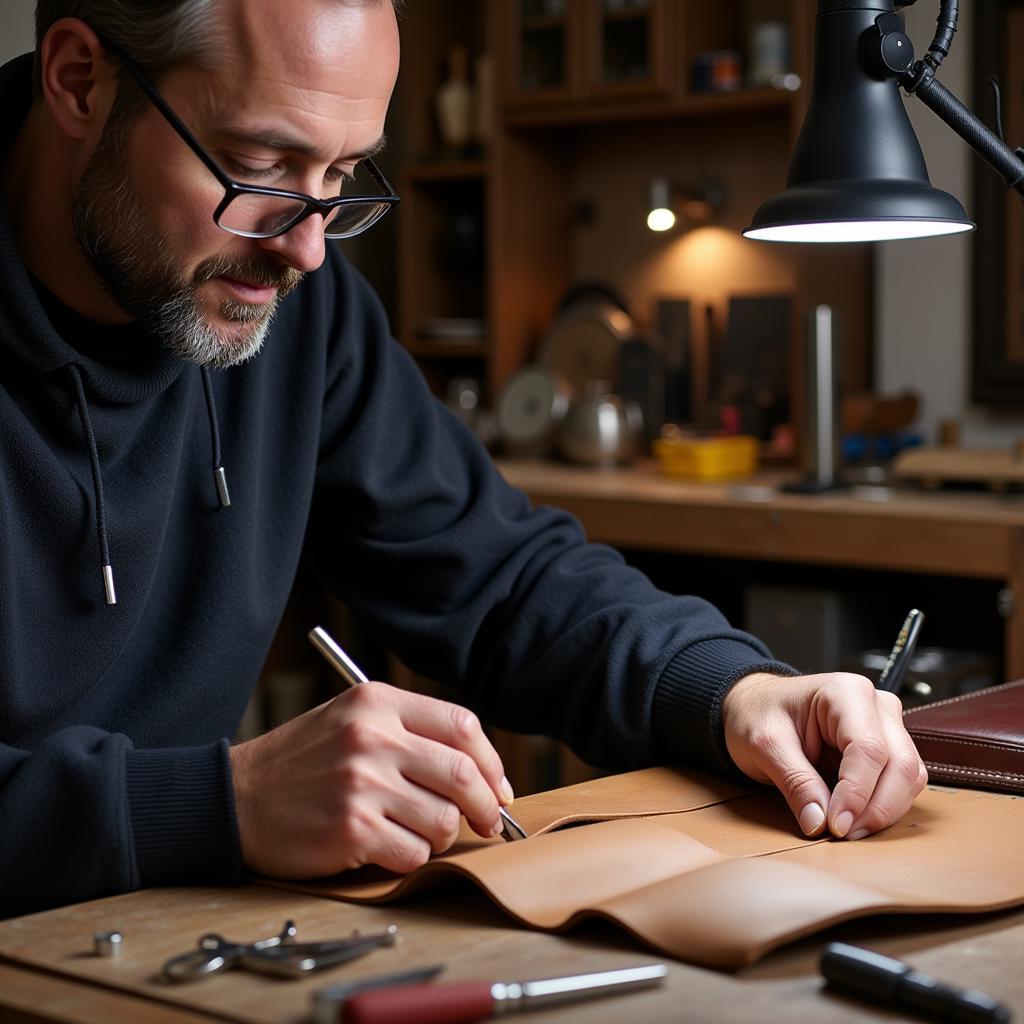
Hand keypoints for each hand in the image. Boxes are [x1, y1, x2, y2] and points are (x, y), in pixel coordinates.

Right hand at [229, 682, 511, 877]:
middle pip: (463, 774)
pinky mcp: (352, 829)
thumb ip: (411, 733)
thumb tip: (481, 772)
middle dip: (486, 806)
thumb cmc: (303, 762)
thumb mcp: (353, 720)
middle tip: (487, 823)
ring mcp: (362, 784)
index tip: (497, 787)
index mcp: (378, 702)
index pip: (462, 726)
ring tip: (417, 832)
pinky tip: (387, 848)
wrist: (236, 797)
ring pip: (444, 820)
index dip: (490, 761)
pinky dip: (411, 858)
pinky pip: (414, 854)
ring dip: (442, 836)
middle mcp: (373, 737)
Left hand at [721, 672, 926, 839]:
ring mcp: (887, 725)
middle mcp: (877, 705)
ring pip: (910, 776)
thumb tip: (819, 823)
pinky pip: (903, 782)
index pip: (868, 749)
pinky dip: (885, 806)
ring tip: (847, 830)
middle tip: (843, 834)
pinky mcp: (888, 747)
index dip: (857, 793)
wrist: (757, 706)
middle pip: (900, 764)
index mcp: (845, 692)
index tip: (837, 825)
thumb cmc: (759, 715)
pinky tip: (856, 820)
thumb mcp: (765, 745)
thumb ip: (795, 782)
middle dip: (876, 807)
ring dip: (884, 811)